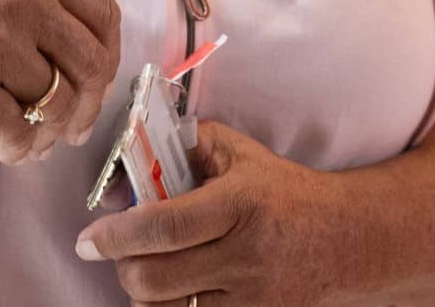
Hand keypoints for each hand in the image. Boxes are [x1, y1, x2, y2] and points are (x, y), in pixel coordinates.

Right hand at [0, 0, 121, 164]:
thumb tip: (52, 38)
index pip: (101, 13)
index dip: (108, 52)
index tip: (97, 74)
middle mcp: (21, 4)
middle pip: (91, 64)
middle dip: (91, 101)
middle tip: (77, 123)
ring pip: (54, 103)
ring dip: (50, 128)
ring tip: (34, 135)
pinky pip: (18, 134)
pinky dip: (21, 150)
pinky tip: (11, 147)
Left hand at [77, 120, 355, 306]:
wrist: (346, 239)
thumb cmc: (284, 191)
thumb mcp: (241, 154)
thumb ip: (190, 143)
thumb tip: (135, 154)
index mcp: (239, 204)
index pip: (164, 225)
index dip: (116, 235)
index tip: (88, 239)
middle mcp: (246, 255)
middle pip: (156, 278)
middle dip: (122, 267)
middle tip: (113, 253)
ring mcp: (252, 298)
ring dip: (143, 294)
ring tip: (145, 272)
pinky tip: (172, 294)